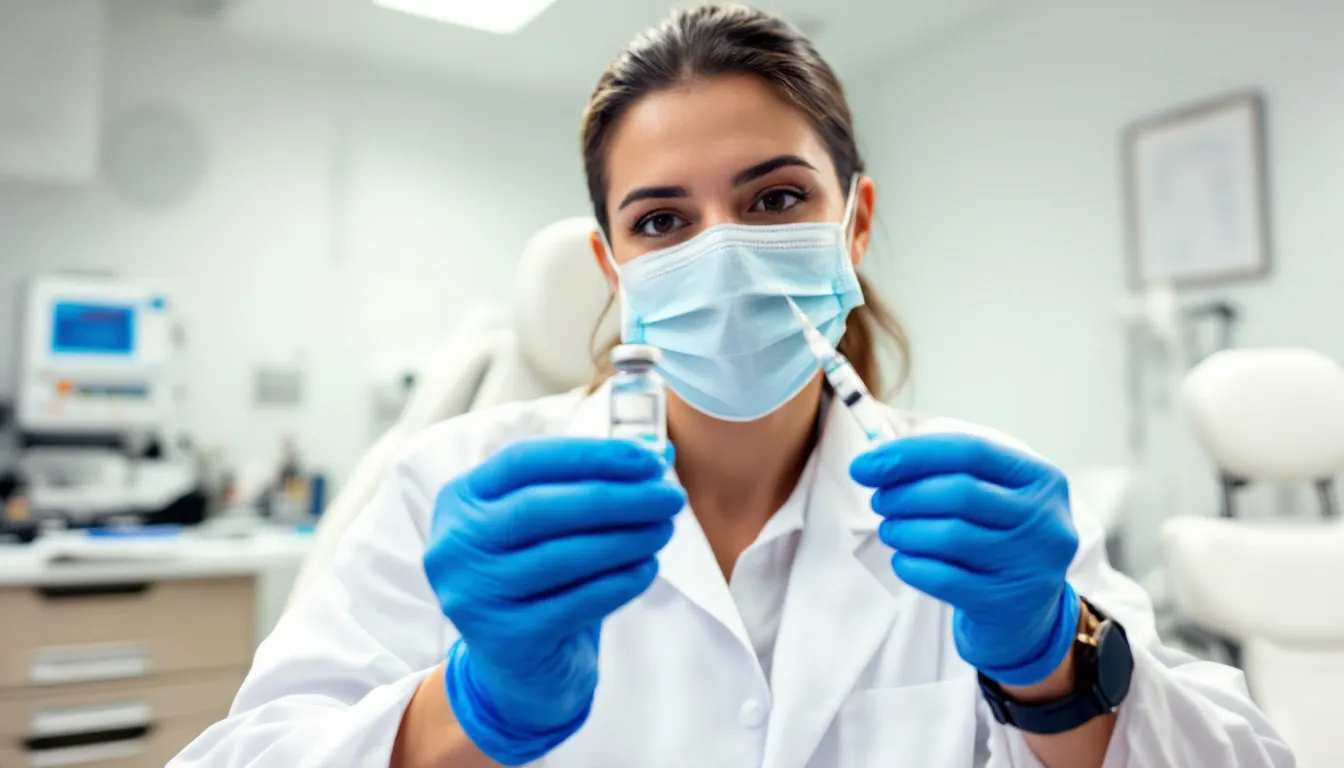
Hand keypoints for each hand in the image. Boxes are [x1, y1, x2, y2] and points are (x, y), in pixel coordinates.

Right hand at [424, 437, 684, 764]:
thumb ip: (594, 483)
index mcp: (460, 499)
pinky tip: (647, 568)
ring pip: (561, 555)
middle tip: (670, 498)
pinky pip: (575, 603)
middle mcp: (454, 545)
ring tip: (664, 531)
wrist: (521, 669)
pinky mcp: (503, 639)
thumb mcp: (553, 525)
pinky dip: (619, 582)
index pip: (524, 460)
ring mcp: (472, 595)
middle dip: (617, 497)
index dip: (591, 455)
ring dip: (625, 538)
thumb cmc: (542, 579)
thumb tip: (662, 452)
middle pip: (542, 507)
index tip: (650, 459)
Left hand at [850, 433, 1079, 686]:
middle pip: (960, 492)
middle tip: (879, 502)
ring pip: (950, 536)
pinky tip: (903, 561)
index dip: (912, 454)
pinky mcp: (1006, 603)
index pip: (970, 451)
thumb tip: (871, 463)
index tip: (865, 465)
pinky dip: (911, 565)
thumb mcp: (988, 499)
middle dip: (904, 494)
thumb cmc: (994, 540)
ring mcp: (1030, 564)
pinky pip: (943, 578)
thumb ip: (943, 473)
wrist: (1024, 616)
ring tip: (890, 530)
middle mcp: (1045, 520)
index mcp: (1041, 480)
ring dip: (903, 530)